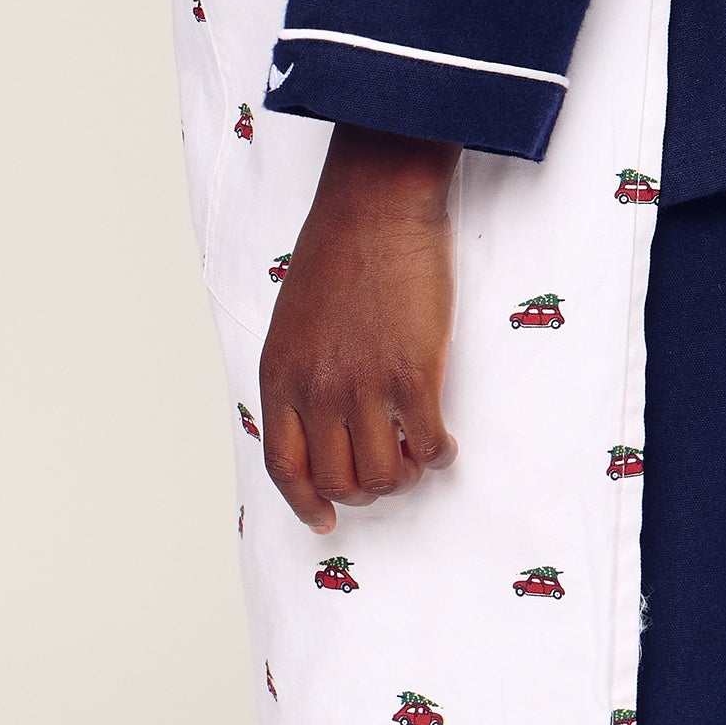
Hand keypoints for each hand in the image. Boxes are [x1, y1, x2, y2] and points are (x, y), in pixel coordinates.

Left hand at [259, 123, 460, 533]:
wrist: (376, 205)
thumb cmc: (339, 249)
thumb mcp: (293, 320)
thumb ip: (300, 372)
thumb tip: (319, 421)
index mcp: (280, 377)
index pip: (285, 467)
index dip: (307, 503)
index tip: (324, 519)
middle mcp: (316, 391)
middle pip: (339, 482)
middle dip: (367, 491)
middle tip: (390, 471)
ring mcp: (364, 386)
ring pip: (385, 476)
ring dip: (406, 477)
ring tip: (418, 455)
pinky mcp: (413, 375)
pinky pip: (429, 445)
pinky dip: (440, 455)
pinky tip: (444, 442)